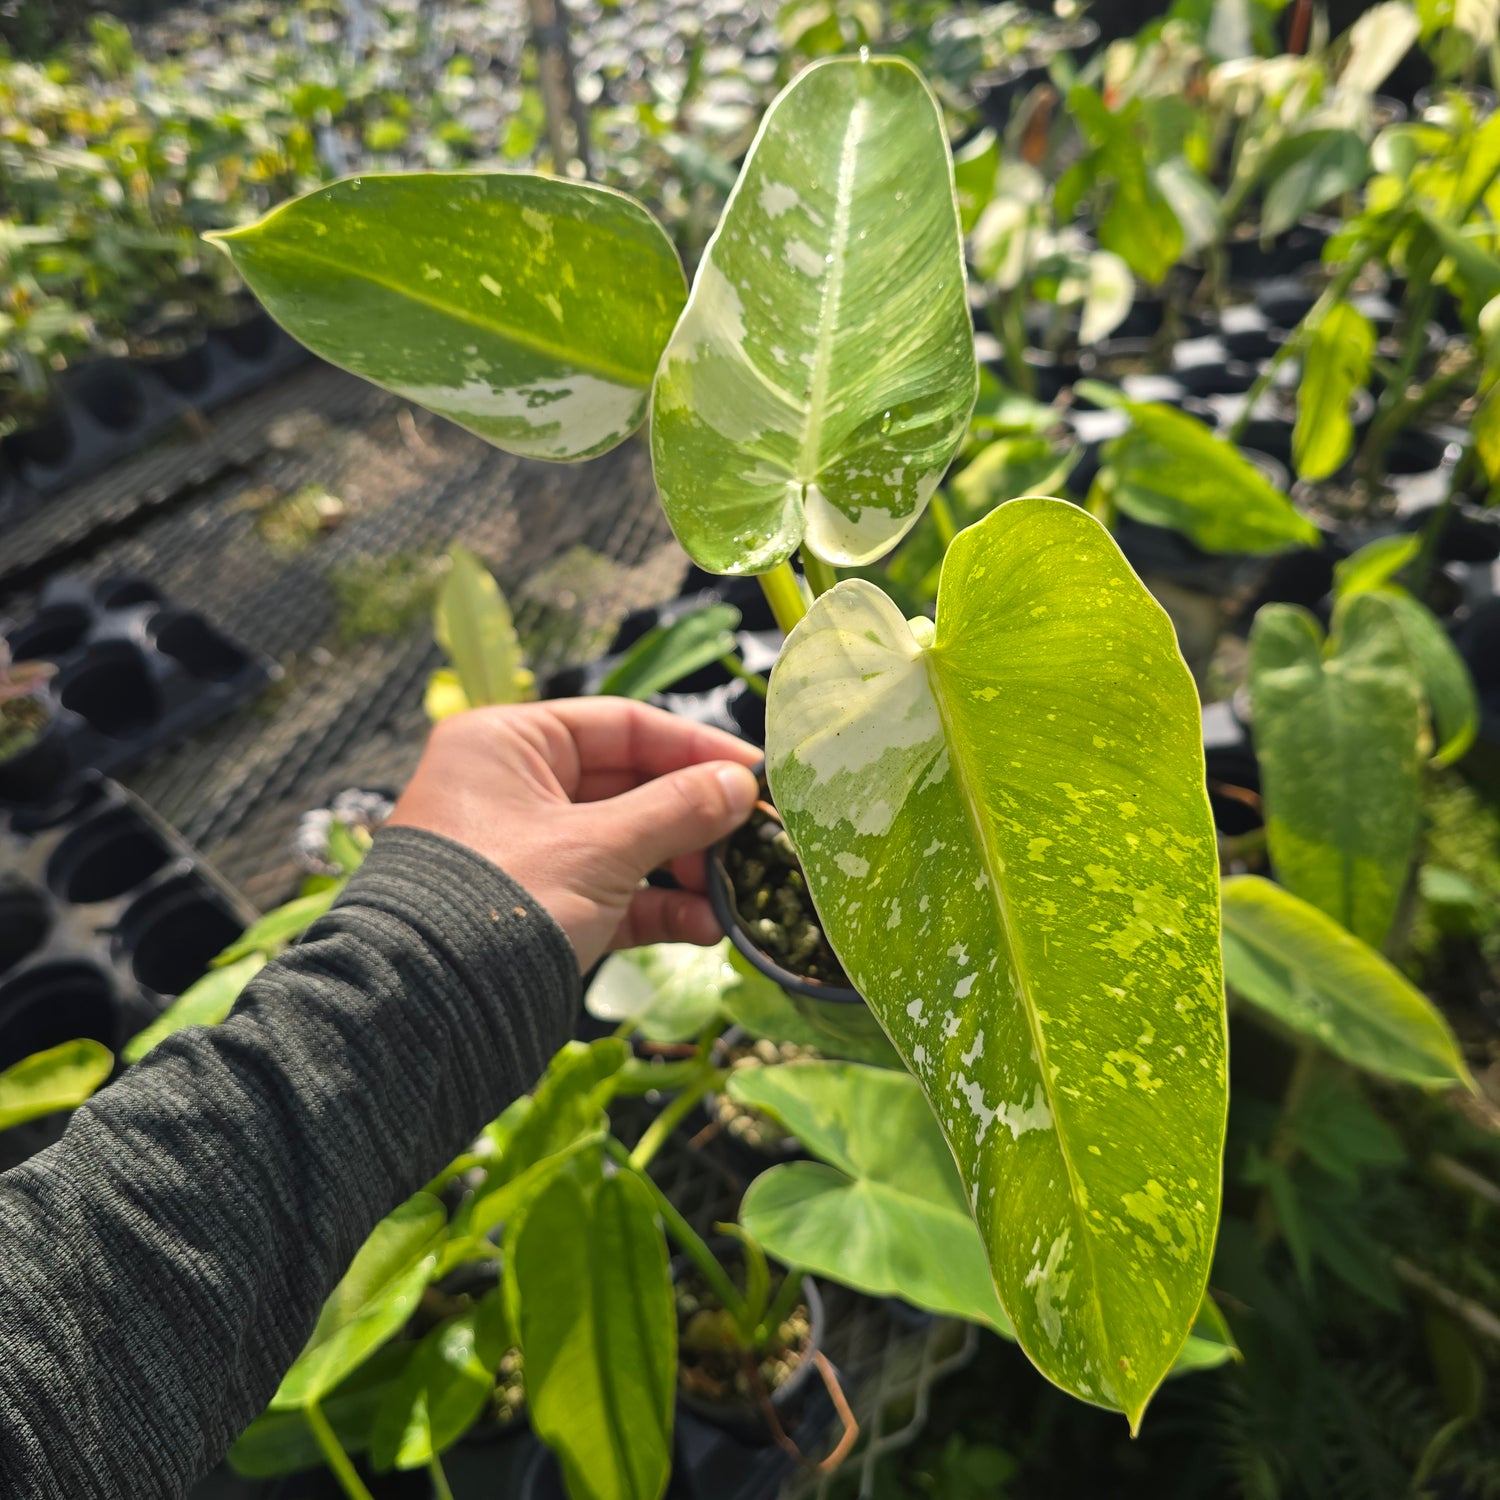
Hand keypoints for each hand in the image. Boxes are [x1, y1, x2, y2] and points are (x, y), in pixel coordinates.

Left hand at [387, 699, 761, 970]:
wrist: (425, 1016)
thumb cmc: (501, 902)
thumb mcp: (598, 849)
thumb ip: (677, 810)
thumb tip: (741, 785)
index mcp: (507, 744)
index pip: (620, 725)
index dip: (693, 748)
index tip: (755, 773)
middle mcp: (513, 788)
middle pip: (629, 786)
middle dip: (695, 819)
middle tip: (757, 840)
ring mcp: (526, 852)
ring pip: (625, 845)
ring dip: (684, 869)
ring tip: (736, 893)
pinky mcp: (539, 909)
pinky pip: (611, 894)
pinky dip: (657, 907)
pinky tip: (707, 927)